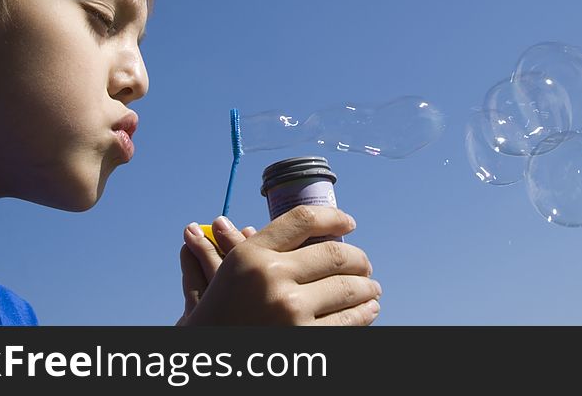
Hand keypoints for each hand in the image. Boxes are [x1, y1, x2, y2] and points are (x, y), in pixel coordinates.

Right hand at [179, 205, 381, 325]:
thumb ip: (251, 251)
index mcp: (249, 255)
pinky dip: (364, 314)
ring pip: (347, 287)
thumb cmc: (217, 320)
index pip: (302, 220)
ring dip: (367, 288)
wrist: (210, 364)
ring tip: (372, 288)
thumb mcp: (225, 278)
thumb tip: (266, 228)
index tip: (349, 223)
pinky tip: (368, 310)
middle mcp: (270, 277)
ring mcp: (289, 309)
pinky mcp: (305, 339)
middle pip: (334, 254)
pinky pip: (348, 321)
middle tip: (365, 265)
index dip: (333, 217)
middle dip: (359, 259)